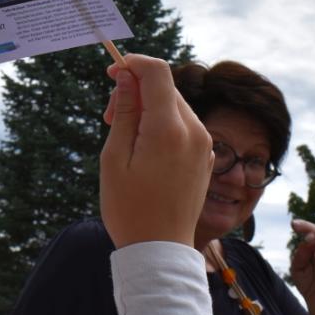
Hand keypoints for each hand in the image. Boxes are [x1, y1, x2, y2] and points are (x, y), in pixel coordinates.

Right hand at [99, 56, 213, 247]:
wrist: (160, 251)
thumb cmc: (130, 208)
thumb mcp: (115, 158)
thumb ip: (124, 112)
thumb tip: (127, 78)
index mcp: (168, 129)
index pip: (157, 71)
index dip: (132, 63)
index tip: (111, 73)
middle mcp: (194, 131)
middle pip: (165, 86)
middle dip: (135, 89)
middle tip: (109, 117)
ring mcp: (204, 144)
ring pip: (174, 104)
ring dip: (148, 107)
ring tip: (124, 135)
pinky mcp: (205, 157)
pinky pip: (183, 124)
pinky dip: (162, 123)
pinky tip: (144, 147)